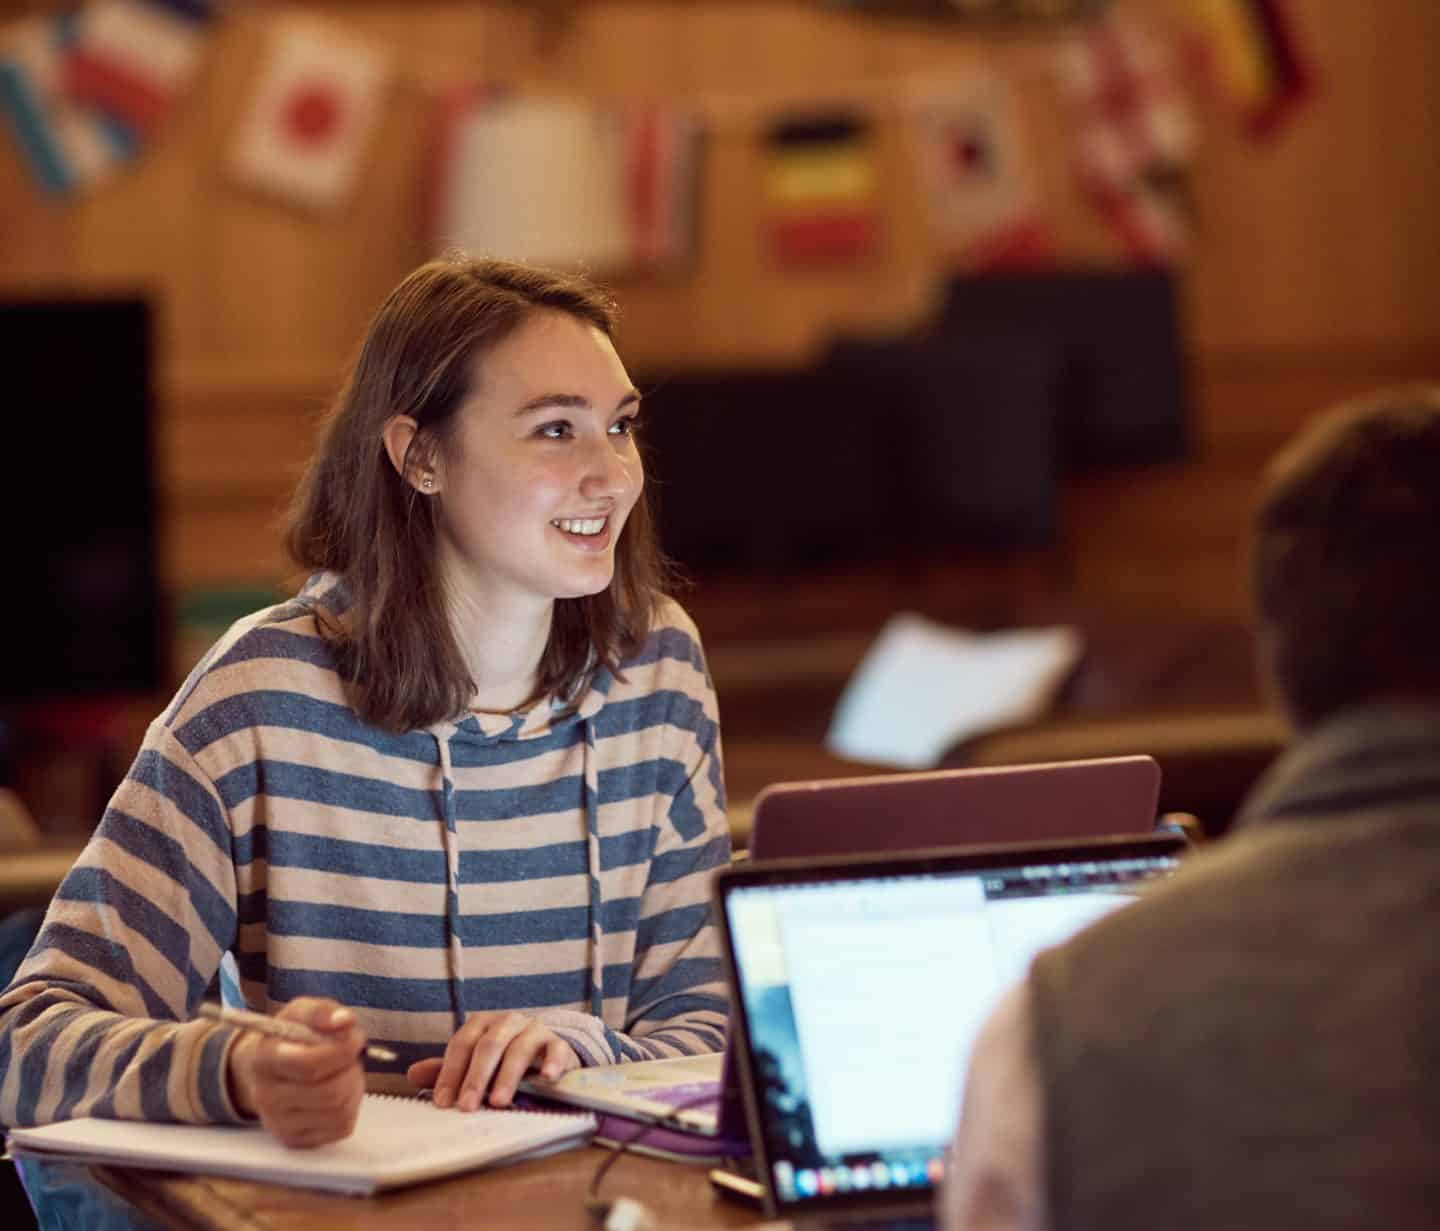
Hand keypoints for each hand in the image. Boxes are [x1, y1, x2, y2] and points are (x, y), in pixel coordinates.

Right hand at [226, 998, 366, 1148]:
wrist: (266, 1069)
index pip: (308, 1065)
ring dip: (354, 1086)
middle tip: (352, 1056)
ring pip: (339, 1111)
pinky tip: (340, 1091)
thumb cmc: (290, 1037)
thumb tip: (344, 1022)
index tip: (354, 1038)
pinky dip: (352, 1106)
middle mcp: (266, 1096)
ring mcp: (278, 1123)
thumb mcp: (301, 1012)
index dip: (341, 1051)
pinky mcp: (295, 1140)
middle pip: (329, 1092)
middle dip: (351, 1070)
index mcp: (264, 1059)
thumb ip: (323, 1011)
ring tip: (345, 1071)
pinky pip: (342, 1127)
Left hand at [406, 1011, 579, 1110]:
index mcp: (484, 1024)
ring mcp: (535, 1030)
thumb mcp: (475, 1062)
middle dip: (476, 1077)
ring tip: (498, 1102)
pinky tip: (547, 1078)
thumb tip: (412, 1074)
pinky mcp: (559, 1043)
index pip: (462, 1044)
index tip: (442, 1102)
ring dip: (507, 1075)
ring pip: (520, 1048)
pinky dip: (552, 1062)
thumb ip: (448, 1068)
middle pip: (489, 1045)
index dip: (451, 1072)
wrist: (548, 1050)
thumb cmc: (505, 1058)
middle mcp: (508, 1022)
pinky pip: (557, 1049)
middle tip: (466, 1106)